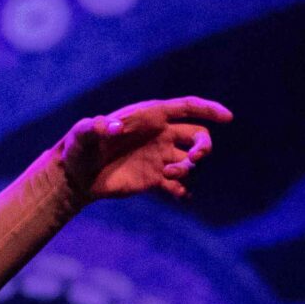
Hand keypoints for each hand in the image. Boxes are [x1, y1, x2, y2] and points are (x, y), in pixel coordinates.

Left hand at [57, 97, 232, 203]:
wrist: (76, 175)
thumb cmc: (77, 148)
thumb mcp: (81, 135)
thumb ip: (93, 127)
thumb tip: (112, 127)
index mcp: (149, 117)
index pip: (187, 108)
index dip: (209, 110)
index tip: (228, 117)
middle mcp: (160, 135)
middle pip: (198, 136)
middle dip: (203, 147)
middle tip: (192, 159)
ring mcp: (159, 156)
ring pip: (190, 161)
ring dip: (187, 169)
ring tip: (167, 175)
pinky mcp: (154, 178)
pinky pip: (178, 185)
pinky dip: (183, 190)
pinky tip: (180, 196)